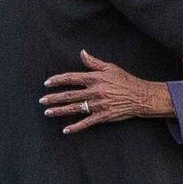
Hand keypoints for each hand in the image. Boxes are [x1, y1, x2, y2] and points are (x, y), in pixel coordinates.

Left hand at [42, 51, 174, 133]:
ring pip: (74, 108)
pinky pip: (86, 123)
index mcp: (95, 78)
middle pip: (69, 95)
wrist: (140, 96)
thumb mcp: (110, 67)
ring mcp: (98, 105)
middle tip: (41, 101)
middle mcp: (94, 91)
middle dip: (53, 98)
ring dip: (59, 111)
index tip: (47, 83)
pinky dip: (75, 127)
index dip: (57, 81)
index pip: (71, 78)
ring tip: (47, 112)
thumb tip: (82, 53)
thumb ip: (93, 62)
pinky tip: (65, 130)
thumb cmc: (126, 80)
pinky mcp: (103, 116)